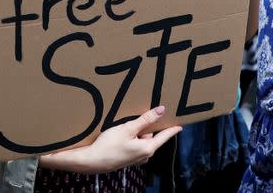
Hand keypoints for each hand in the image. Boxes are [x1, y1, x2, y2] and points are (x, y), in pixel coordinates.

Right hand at [40, 106, 180, 172]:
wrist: (91, 161)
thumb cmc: (109, 145)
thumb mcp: (128, 128)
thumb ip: (146, 119)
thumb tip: (161, 110)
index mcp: (148, 148)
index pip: (164, 136)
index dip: (172, 128)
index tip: (181, 124)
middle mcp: (145, 155)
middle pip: (150, 135)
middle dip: (145, 127)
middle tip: (134, 119)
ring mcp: (136, 158)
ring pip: (141, 140)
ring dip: (136, 132)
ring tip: (123, 128)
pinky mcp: (128, 159)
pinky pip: (134, 145)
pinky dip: (130, 138)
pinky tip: (119, 135)